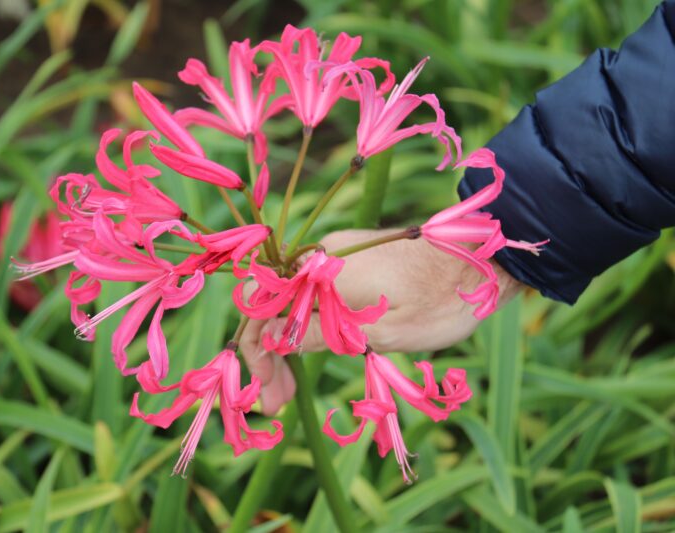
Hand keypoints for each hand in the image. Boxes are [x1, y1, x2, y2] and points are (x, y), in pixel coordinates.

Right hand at [240, 228, 522, 414]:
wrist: (485, 261)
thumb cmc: (439, 302)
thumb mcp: (379, 334)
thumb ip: (321, 335)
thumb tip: (270, 339)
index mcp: (321, 273)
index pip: (261, 311)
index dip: (255, 353)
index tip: (265, 391)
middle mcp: (320, 258)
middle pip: (273, 308)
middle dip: (269, 355)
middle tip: (276, 402)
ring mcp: (336, 256)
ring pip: (294, 303)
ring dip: (288, 343)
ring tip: (292, 387)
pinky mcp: (352, 261)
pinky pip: (314, 295)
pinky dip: (308, 326)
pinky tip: (313, 353)